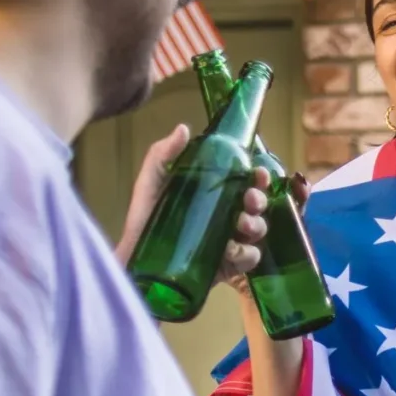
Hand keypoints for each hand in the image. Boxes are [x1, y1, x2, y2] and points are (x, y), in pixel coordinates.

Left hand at [117, 123, 271, 281]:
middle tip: (249, 200)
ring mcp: (231, 242)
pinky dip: (245, 254)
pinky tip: (229, 250)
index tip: (259, 173)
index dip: (258, 178)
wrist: (137, 259)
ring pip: (258, 232)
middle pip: (258, 207)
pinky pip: (250, 259)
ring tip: (239, 224)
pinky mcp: (229, 267)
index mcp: (216, 195)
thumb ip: (163, 154)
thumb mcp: (151, 182)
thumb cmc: (145, 219)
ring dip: (255, 225)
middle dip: (259, 201)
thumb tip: (183, 128)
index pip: (246, 183)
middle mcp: (228, 217)